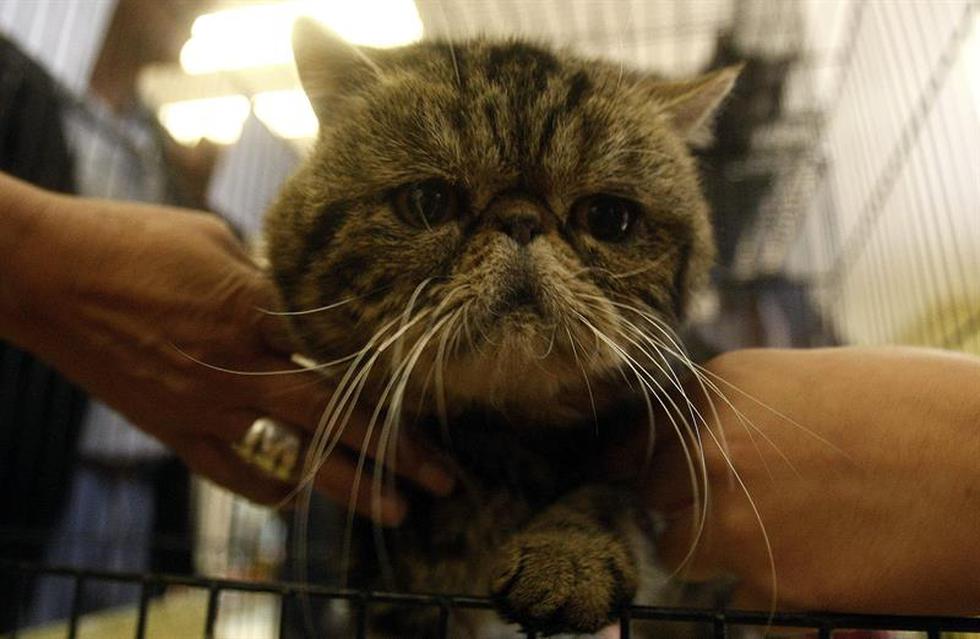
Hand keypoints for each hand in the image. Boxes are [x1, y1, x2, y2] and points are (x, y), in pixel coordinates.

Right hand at [7, 180, 453, 523]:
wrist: (45, 274)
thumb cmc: (132, 239)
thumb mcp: (216, 240)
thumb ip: (267, 278)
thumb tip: (300, 297)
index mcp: (257, 307)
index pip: (344, 350)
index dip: (393, 374)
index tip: (437, 393)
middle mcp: (242, 364)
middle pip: (339, 415)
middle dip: (399, 451)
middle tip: (447, 481)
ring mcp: (207, 405)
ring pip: (297, 455)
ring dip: (352, 485)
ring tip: (398, 509)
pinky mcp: (174, 429)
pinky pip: (234, 473)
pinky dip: (271, 488)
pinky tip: (301, 500)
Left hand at [610, 347, 979, 613]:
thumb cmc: (927, 410)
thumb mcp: (820, 379)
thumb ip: (750, 408)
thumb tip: (715, 435)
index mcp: (721, 387)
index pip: (643, 433)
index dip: (652, 459)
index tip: (652, 476)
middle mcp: (710, 449)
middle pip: (653, 493)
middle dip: (684, 504)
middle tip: (737, 510)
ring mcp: (733, 520)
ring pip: (681, 551)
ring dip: (714, 553)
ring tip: (782, 541)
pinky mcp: (773, 584)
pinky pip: (738, 597)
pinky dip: (767, 591)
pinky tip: (822, 567)